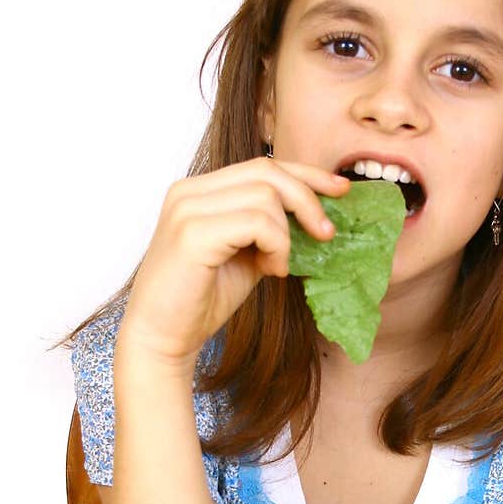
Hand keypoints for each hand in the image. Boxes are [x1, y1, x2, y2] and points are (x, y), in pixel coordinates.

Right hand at [119, 157, 350, 366]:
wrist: (163, 338)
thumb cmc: (201, 300)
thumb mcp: (246, 255)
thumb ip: (270, 230)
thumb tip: (315, 217)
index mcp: (199, 191)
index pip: (261, 165)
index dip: (305, 174)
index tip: (339, 190)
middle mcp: (189, 192)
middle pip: (266, 171)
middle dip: (307, 199)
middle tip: (326, 234)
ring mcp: (187, 209)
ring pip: (265, 196)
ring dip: (286, 235)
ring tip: (278, 267)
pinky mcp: (192, 233)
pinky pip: (257, 222)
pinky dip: (276, 246)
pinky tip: (270, 271)